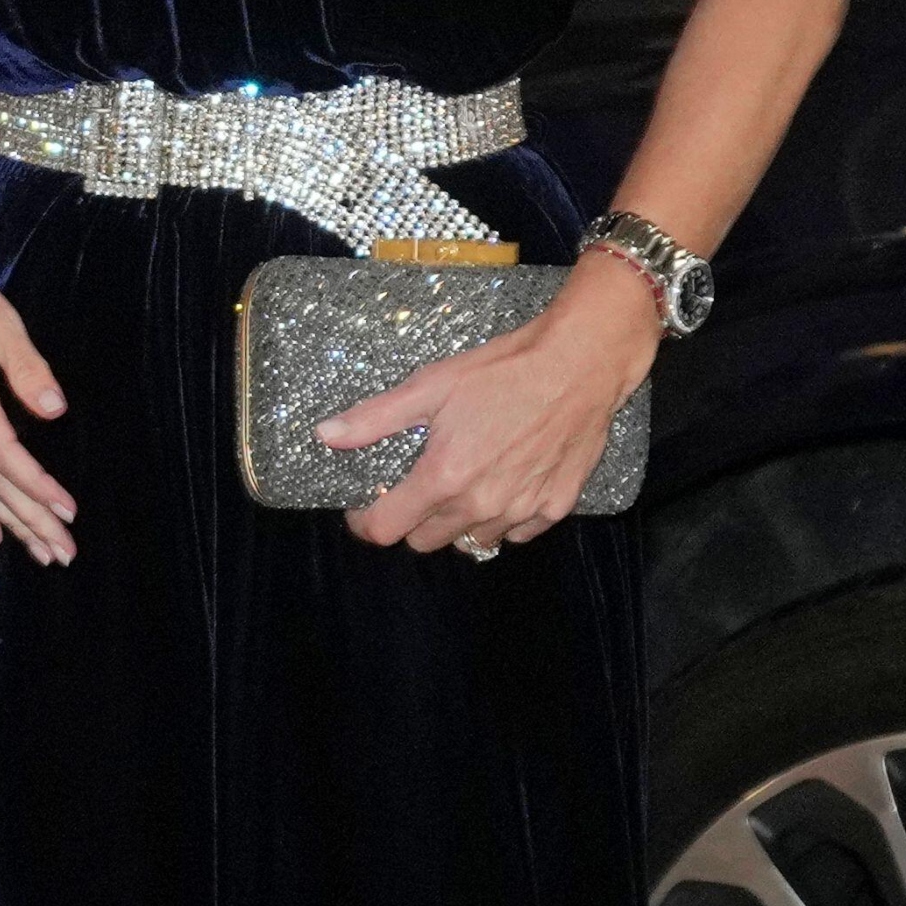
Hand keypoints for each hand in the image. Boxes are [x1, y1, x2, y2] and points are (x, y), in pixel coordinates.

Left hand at [315, 251, 660, 556]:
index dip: (366, 521)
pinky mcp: (554, 508)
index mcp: (444, 478)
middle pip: (424, 541)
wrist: (579, 364)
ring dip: (457, 522)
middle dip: (412, 519)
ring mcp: (520, 512)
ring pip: (470, 541)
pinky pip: (515, 534)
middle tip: (416, 486)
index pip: (386, 530)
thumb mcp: (431, 385)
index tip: (364, 506)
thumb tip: (326, 435)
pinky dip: (503, 519)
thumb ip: (375, 418)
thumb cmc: (504, 369)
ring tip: (461, 484)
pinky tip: (503, 485)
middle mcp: (480, 505)